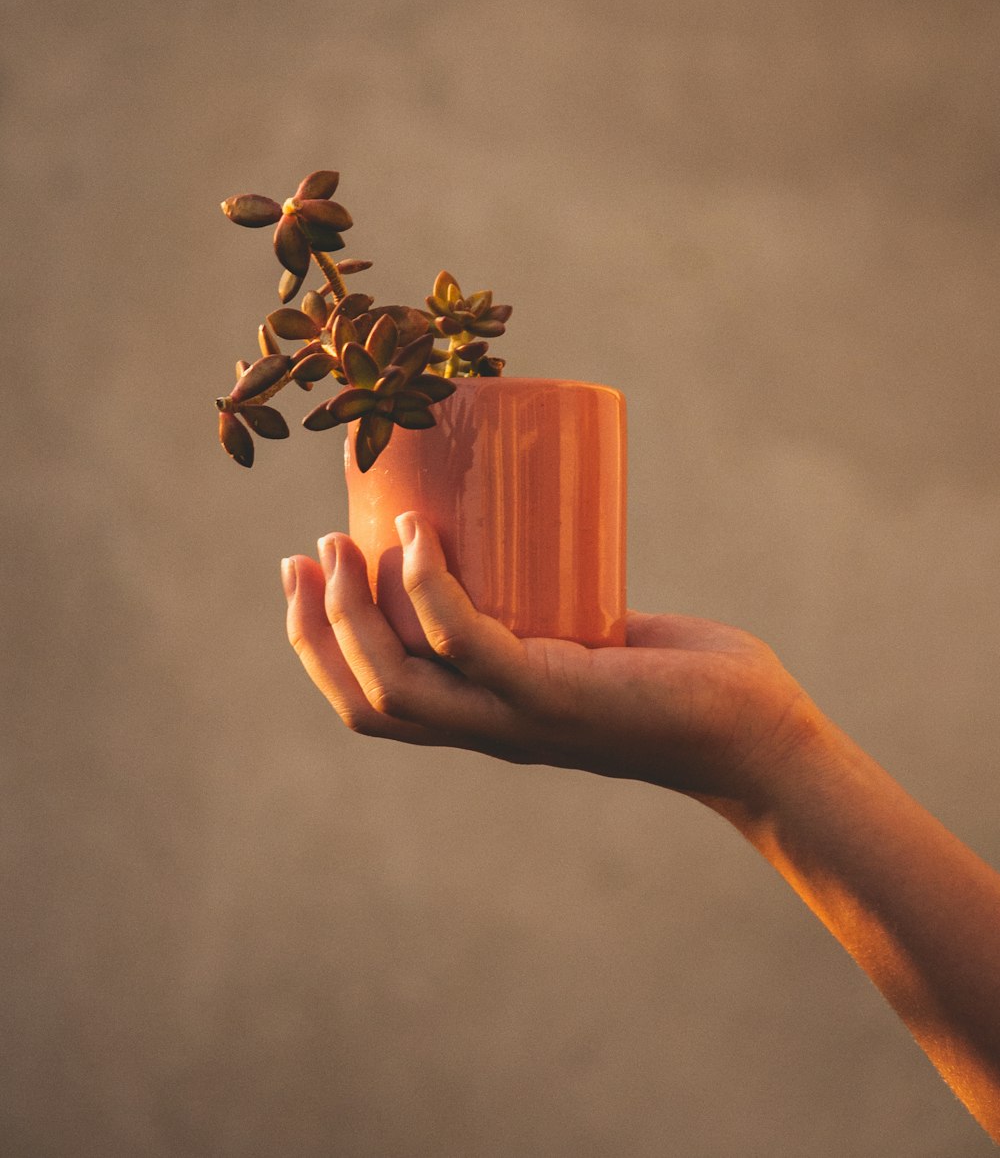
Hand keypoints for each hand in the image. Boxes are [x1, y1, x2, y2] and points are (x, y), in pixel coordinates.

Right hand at [282, 513, 822, 810]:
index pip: (371, 703)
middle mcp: (487, 730)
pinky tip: (421, 534)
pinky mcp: (555, 693)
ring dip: (353, 610)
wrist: (749, 726)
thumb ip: (548, 608)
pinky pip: (465, 641)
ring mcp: (516, 716)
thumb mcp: (584, 640)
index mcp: (483, 720)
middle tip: (308, 552)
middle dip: (316, 628)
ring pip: (397, 680)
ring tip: (346, 541)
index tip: (301, 572)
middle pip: (365, 698)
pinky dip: (428, 587)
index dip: (318, 646)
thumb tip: (524, 527)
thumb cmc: (674, 677)